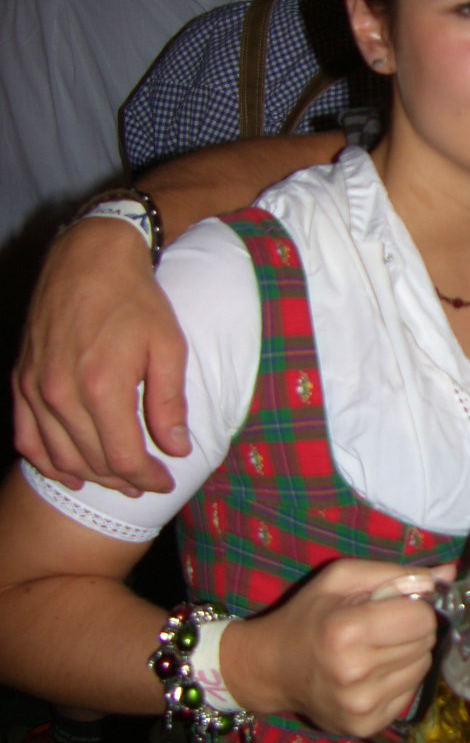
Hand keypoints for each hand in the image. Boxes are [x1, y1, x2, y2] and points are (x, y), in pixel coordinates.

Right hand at [12, 219, 189, 494]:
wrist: (89, 259)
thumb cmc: (136, 300)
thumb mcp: (168, 347)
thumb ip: (169, 403)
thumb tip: (177, 449)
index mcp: (102, 386)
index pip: (123, 457)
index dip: (147, 477)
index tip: (165, 480)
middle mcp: (61, 392)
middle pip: (92, 461)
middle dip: (124, 480)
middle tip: (146, 483)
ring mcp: (35, 388)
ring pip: (60, 456)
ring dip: (90, 476)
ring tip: (117, 480)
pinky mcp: (21, 380)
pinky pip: (26, 438)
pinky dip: (46, 462)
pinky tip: (68, 474)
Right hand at [233, 561, 453, 737]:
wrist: (274, 668)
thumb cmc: (309, 616)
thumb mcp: (343, 579)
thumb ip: (398, 573)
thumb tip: (449, 575)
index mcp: (347, 632)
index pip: (422, 619)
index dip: (413, 607)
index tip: (392, 606)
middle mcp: (355, 674)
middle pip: (426, 643)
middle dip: (411, 629)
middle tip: (381, 627)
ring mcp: (362, 706)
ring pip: (423, 668)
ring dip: (408, 654)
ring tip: (375, 649)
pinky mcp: (367, 726)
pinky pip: (410, 693)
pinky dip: (398, 679)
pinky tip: (372, 673)